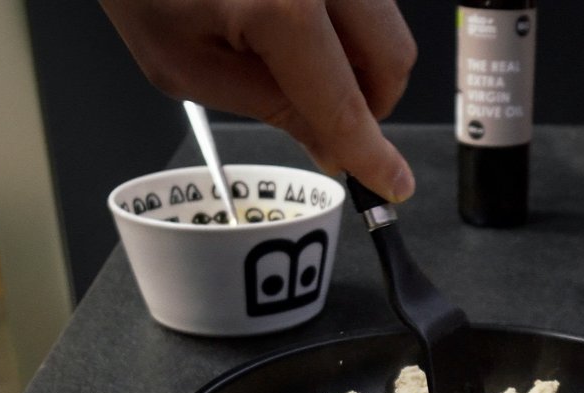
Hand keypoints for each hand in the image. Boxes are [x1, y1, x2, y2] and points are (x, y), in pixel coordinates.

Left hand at [100, 0, 416, 201]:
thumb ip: (272, 108)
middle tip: (332, 121)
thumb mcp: (189, 66)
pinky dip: (345, 27)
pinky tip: (298, 28)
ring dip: (359, 60)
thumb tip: (332, 147)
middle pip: (393, 57)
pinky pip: (365, 1)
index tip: (395, 184)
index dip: (372, 155)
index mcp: (281, 5)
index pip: (345, 103)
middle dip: (373, 102)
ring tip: (297, 60)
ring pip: (386, 25)